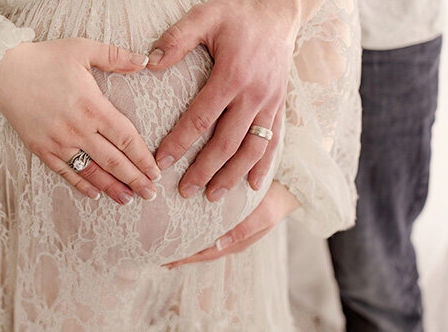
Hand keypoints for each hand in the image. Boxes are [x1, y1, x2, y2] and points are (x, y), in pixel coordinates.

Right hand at [0, 37, 160, 204]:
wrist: (1, 71)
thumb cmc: (44, 58)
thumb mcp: (83, 48)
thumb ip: (116, 56)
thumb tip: (146, 60)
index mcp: (93, 106)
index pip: (126, 138)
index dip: (143, 158)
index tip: (156, 171)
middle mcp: (78, 129)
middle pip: (114, 161)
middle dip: (135, 179)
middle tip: (151, 193)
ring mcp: (59, 141)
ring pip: (91, 171)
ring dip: (112, 188)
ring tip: (129, 200)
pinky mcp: (41, 148)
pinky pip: (65, 172)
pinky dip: (81, 185)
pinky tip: (95, 194)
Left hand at [145, 0, 298, 200]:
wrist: (277, 10)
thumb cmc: (235, 14)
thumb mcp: (203, 16)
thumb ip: (176, 39)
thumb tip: (150, 63)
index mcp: (232, 76)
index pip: (200, 118)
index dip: (179, 143)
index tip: (160, 162)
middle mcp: (254, 94)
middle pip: (226, 143)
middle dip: (204, 170)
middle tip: (184, 191)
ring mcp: (270, 102)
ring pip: (251, 149)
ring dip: (232, 176)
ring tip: (214, 196)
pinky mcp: (279, 105)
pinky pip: (273, 141)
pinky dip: (263, 165)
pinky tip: (253, 185)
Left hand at [162, 181, 299, 267]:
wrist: (288, 186)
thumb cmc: (274, 201)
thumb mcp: (262, 216)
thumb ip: (241, 230)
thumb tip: (217, 244)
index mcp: (237, 241)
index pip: (206, 254)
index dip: (186, 258)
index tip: (167, 261)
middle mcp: (231, 237)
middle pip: (202, 249)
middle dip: (182, 252)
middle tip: (159, 254)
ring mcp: (230, 227)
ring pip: (204, 238)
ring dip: (187, 241)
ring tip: (166, 241)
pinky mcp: (229, 214)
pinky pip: (208, 225)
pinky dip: (195, 226)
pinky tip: (183, 220)